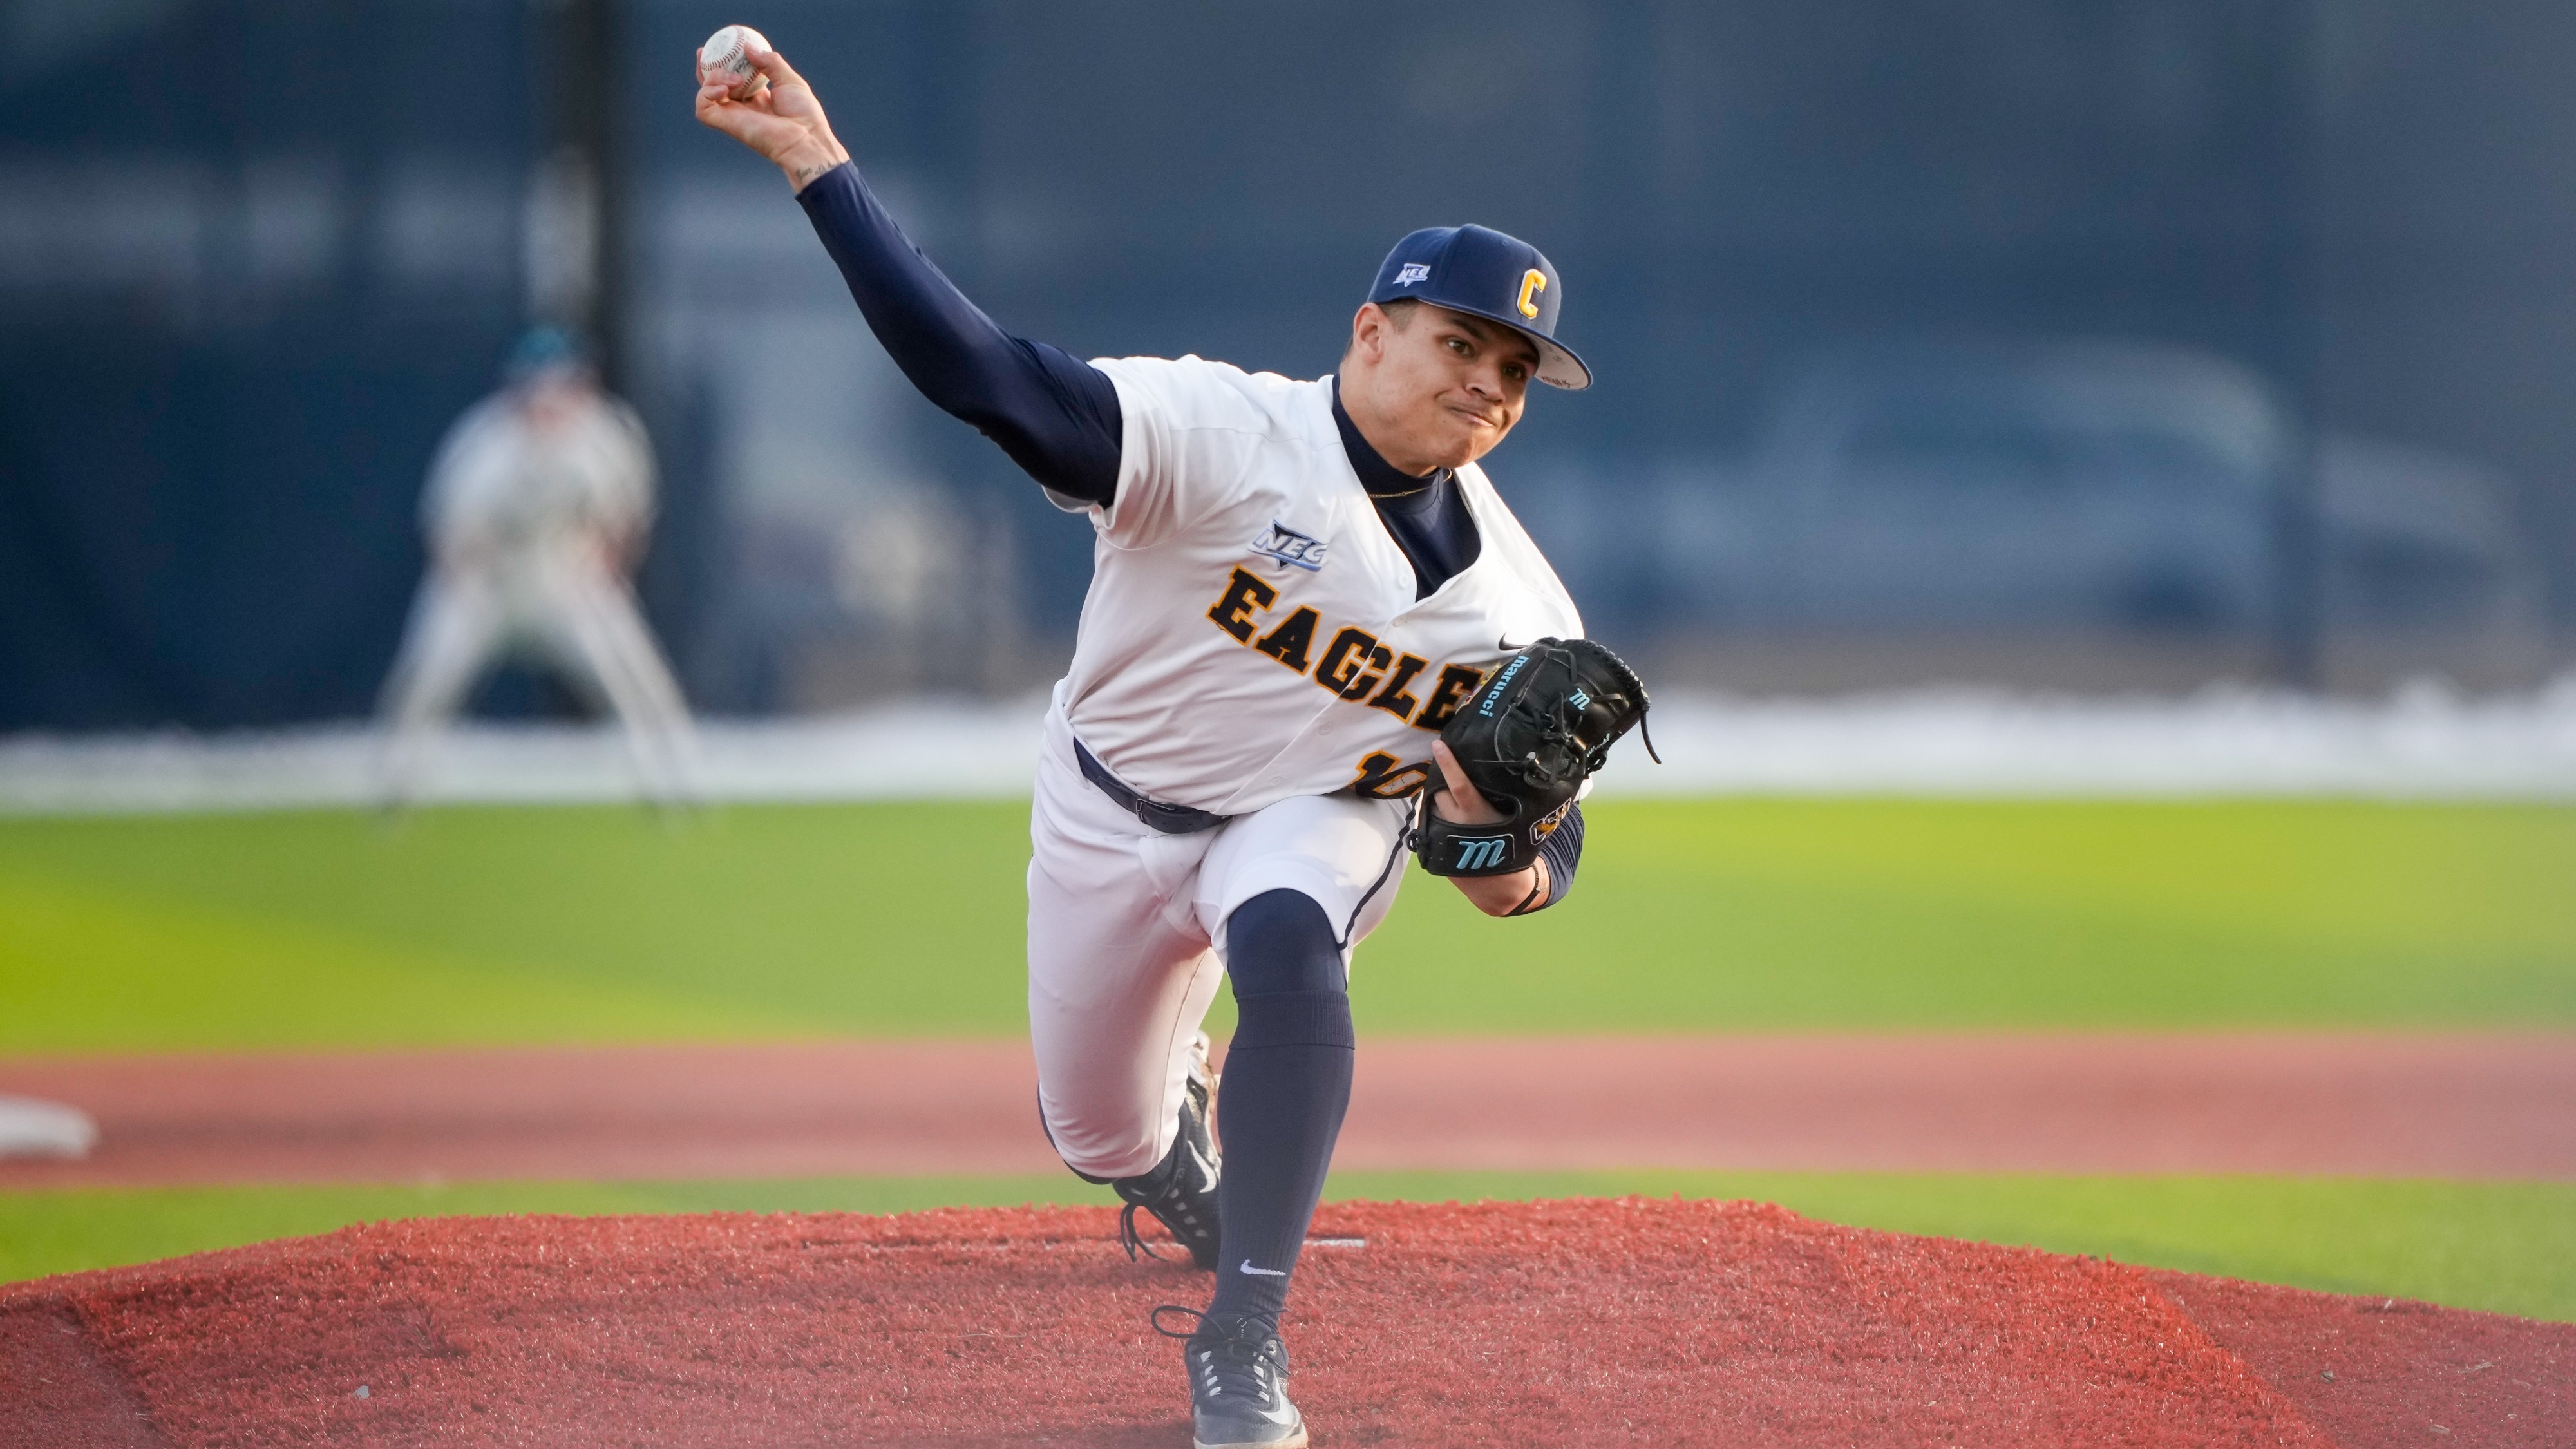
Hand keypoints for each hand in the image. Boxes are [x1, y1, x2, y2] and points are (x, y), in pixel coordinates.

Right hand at [694, 38, 849, 191]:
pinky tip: (725, 89)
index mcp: (756, 97)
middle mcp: (742, 107)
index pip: (733, 79)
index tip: (719, 45)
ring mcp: (733, 117)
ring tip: (736, 78)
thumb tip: (748, 46)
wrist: (805, 138)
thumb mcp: (790, 80)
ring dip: (712, 78)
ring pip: (706, 95)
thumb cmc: (803, 114)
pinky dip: (707, 94)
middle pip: (713, 86)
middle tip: (703, 52)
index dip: (723, 63)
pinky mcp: (727, 125)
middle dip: (705, 68)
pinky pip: (703, 109)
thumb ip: (770, 62)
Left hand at [1427, 741, 1547, 915]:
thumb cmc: (1518, 848)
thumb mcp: (1528, 823)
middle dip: (1444, 778)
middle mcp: (1457, 821)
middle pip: (1441, 789)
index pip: (1460, 784)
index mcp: (1478, 813)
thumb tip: (1584, 782)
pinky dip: (1436, 810)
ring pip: (1434, 802)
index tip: (1438, 745)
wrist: (1498, 885)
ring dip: (1440, 795)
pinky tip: (1446, 810)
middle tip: (1454, 770)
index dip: (1448, 763)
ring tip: (1455, 797)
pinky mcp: (1434, 842)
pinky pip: (1429, 817)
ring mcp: (1442, 832)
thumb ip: (1535, 799)